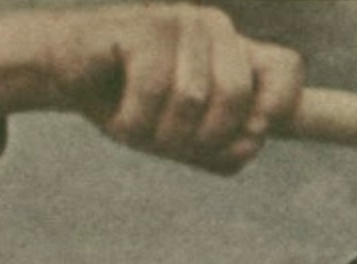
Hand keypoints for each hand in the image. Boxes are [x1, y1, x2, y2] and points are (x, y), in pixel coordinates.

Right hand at [0, 5, 303, 172]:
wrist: (69, 78)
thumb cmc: (134, 106)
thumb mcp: (187, 140)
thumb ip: (227, 148)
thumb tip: (253, 139)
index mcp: (237, 55)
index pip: (287, 72)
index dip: (276, 112)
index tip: (248, 135)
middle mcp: (217, 30)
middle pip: (237, 99)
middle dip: (200, 140)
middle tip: (168, 144)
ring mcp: (181, 21)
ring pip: (192, 100)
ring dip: (160, 135)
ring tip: (138, 128)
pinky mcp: (143, 26)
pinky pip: (153, 91)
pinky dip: (133, 123)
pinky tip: (118, 116)